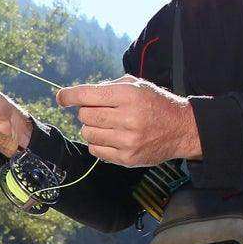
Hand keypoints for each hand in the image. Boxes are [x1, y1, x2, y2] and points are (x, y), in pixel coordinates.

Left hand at [55, 75, 201, 166]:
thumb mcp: (137, 86)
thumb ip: (108, 87)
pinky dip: (98, 143)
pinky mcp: (127, 158)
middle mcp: (128, 118)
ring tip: (109, 125)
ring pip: (88, 134)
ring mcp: (127, 141)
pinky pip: (96, 150)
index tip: (60, 97)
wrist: (181, 129)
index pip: (88, 95)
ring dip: (92, 128)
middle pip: (85, 115)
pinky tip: (112, 137)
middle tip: (100, 111)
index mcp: (129, 96)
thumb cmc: (155, 104)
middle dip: (87, 112)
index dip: (69, 95)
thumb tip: (79, 96)